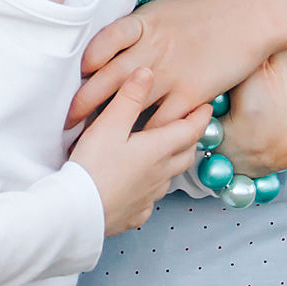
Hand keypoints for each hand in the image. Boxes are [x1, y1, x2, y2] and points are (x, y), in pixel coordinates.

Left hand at [69, 0, 273, 127]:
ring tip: (94, 142)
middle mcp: (151, 49)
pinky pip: (163, 122)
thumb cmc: (202, 13)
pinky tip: (137, 145)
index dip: (85, 63)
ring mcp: (170, 73)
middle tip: (66, 122)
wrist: (246, 17)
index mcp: (141, 25)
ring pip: (131, 105)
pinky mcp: (191, 94)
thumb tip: (107, 49)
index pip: (102, 43)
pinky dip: (149, 134)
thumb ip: (134, 31)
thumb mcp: (161, 11)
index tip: (75, 79)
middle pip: (108, 80)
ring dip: (111, 125)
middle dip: (83, 103)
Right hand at [71, 69, 208, 235]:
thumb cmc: (93, 167)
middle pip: (186, 154)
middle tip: (190, 127)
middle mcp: (160, 175)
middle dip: (191, 139)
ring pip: (170, 177)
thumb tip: (147, 71)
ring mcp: (149, 197)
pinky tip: (142, 186)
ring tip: (166, 152)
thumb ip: (129, 97)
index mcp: (158, 150)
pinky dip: (152, 188)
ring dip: (173, 162)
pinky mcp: (135, 214)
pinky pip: (151, 199)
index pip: (189, 130)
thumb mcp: (109, 125)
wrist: (79, 213)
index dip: (200, 117)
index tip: (206, 106)